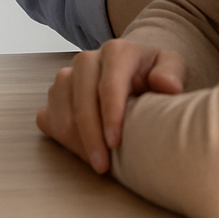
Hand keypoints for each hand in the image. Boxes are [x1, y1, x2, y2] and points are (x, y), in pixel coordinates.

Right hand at [36, 39, 185, 174]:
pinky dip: (60, 137)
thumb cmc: (152, 72)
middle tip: (103, 166)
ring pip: (61, 109)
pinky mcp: (56, 94)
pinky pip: (48, 116)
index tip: (115, 143)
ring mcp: (67, 76)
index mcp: (116, 51)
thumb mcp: (170, 66)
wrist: (134, 70)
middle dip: (90, 137)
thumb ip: (171, 73)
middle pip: (81, 100)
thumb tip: (166, 85)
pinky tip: (79, 151)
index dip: (110, 116)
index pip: (108, 85)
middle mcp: (87, 60)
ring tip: (94, 162)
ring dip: (74, 140)